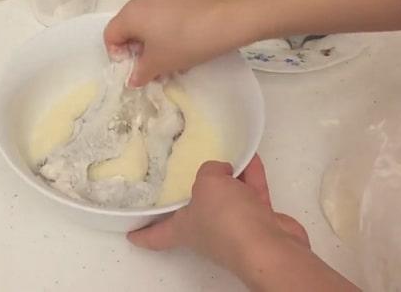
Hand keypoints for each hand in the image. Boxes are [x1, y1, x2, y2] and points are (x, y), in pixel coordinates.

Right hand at [104, 0, 236, 86]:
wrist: (226, 19)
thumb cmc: (184, 42)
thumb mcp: (160, 63)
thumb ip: (141, 72)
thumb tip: (132, 79)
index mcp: (130, 13)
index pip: (110, 35)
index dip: (117, 55)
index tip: (135, 69)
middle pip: (129, 27)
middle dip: (138, 50)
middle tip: (153, 68)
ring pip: (148, 21)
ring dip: (153, 43)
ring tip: (171, 60)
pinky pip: (164, 15)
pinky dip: (166, 31)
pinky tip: (184, 45)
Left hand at [129, 156, 358, 290]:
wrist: (270, 248)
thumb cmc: (227, 220)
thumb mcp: (207, 184)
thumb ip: (209, 171)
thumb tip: (221, 170)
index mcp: (184, 229)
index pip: (156, 235)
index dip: (142, 234)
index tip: (129, 233)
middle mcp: (208, 230)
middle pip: (196, 209)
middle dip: (194, 191)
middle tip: (186, 169)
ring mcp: (235, 228)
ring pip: (228, 197)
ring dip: (229, 177)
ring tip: (225, 152)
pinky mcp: (260, 222)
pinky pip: (252, 192)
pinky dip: (252, 175)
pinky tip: (251, 154)